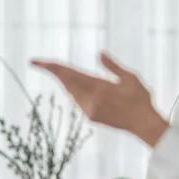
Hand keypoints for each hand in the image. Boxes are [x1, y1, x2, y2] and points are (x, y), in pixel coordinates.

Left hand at [31, 52, 168, 146]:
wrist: (143, 124)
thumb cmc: (140, 99)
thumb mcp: (130, 78)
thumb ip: (112, 66)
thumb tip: (100, 54)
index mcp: (99, 86)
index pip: (69, 74)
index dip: (51, 67)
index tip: (35, 62)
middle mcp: (90, 99)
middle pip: (65, 82)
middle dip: (53, 72)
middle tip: (40, 63)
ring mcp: (89, 109)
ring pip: (70, 91)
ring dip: (64, 81)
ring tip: (57, 71)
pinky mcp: (91, 117)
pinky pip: (77, 100)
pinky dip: (73, 90)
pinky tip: (74, 86)